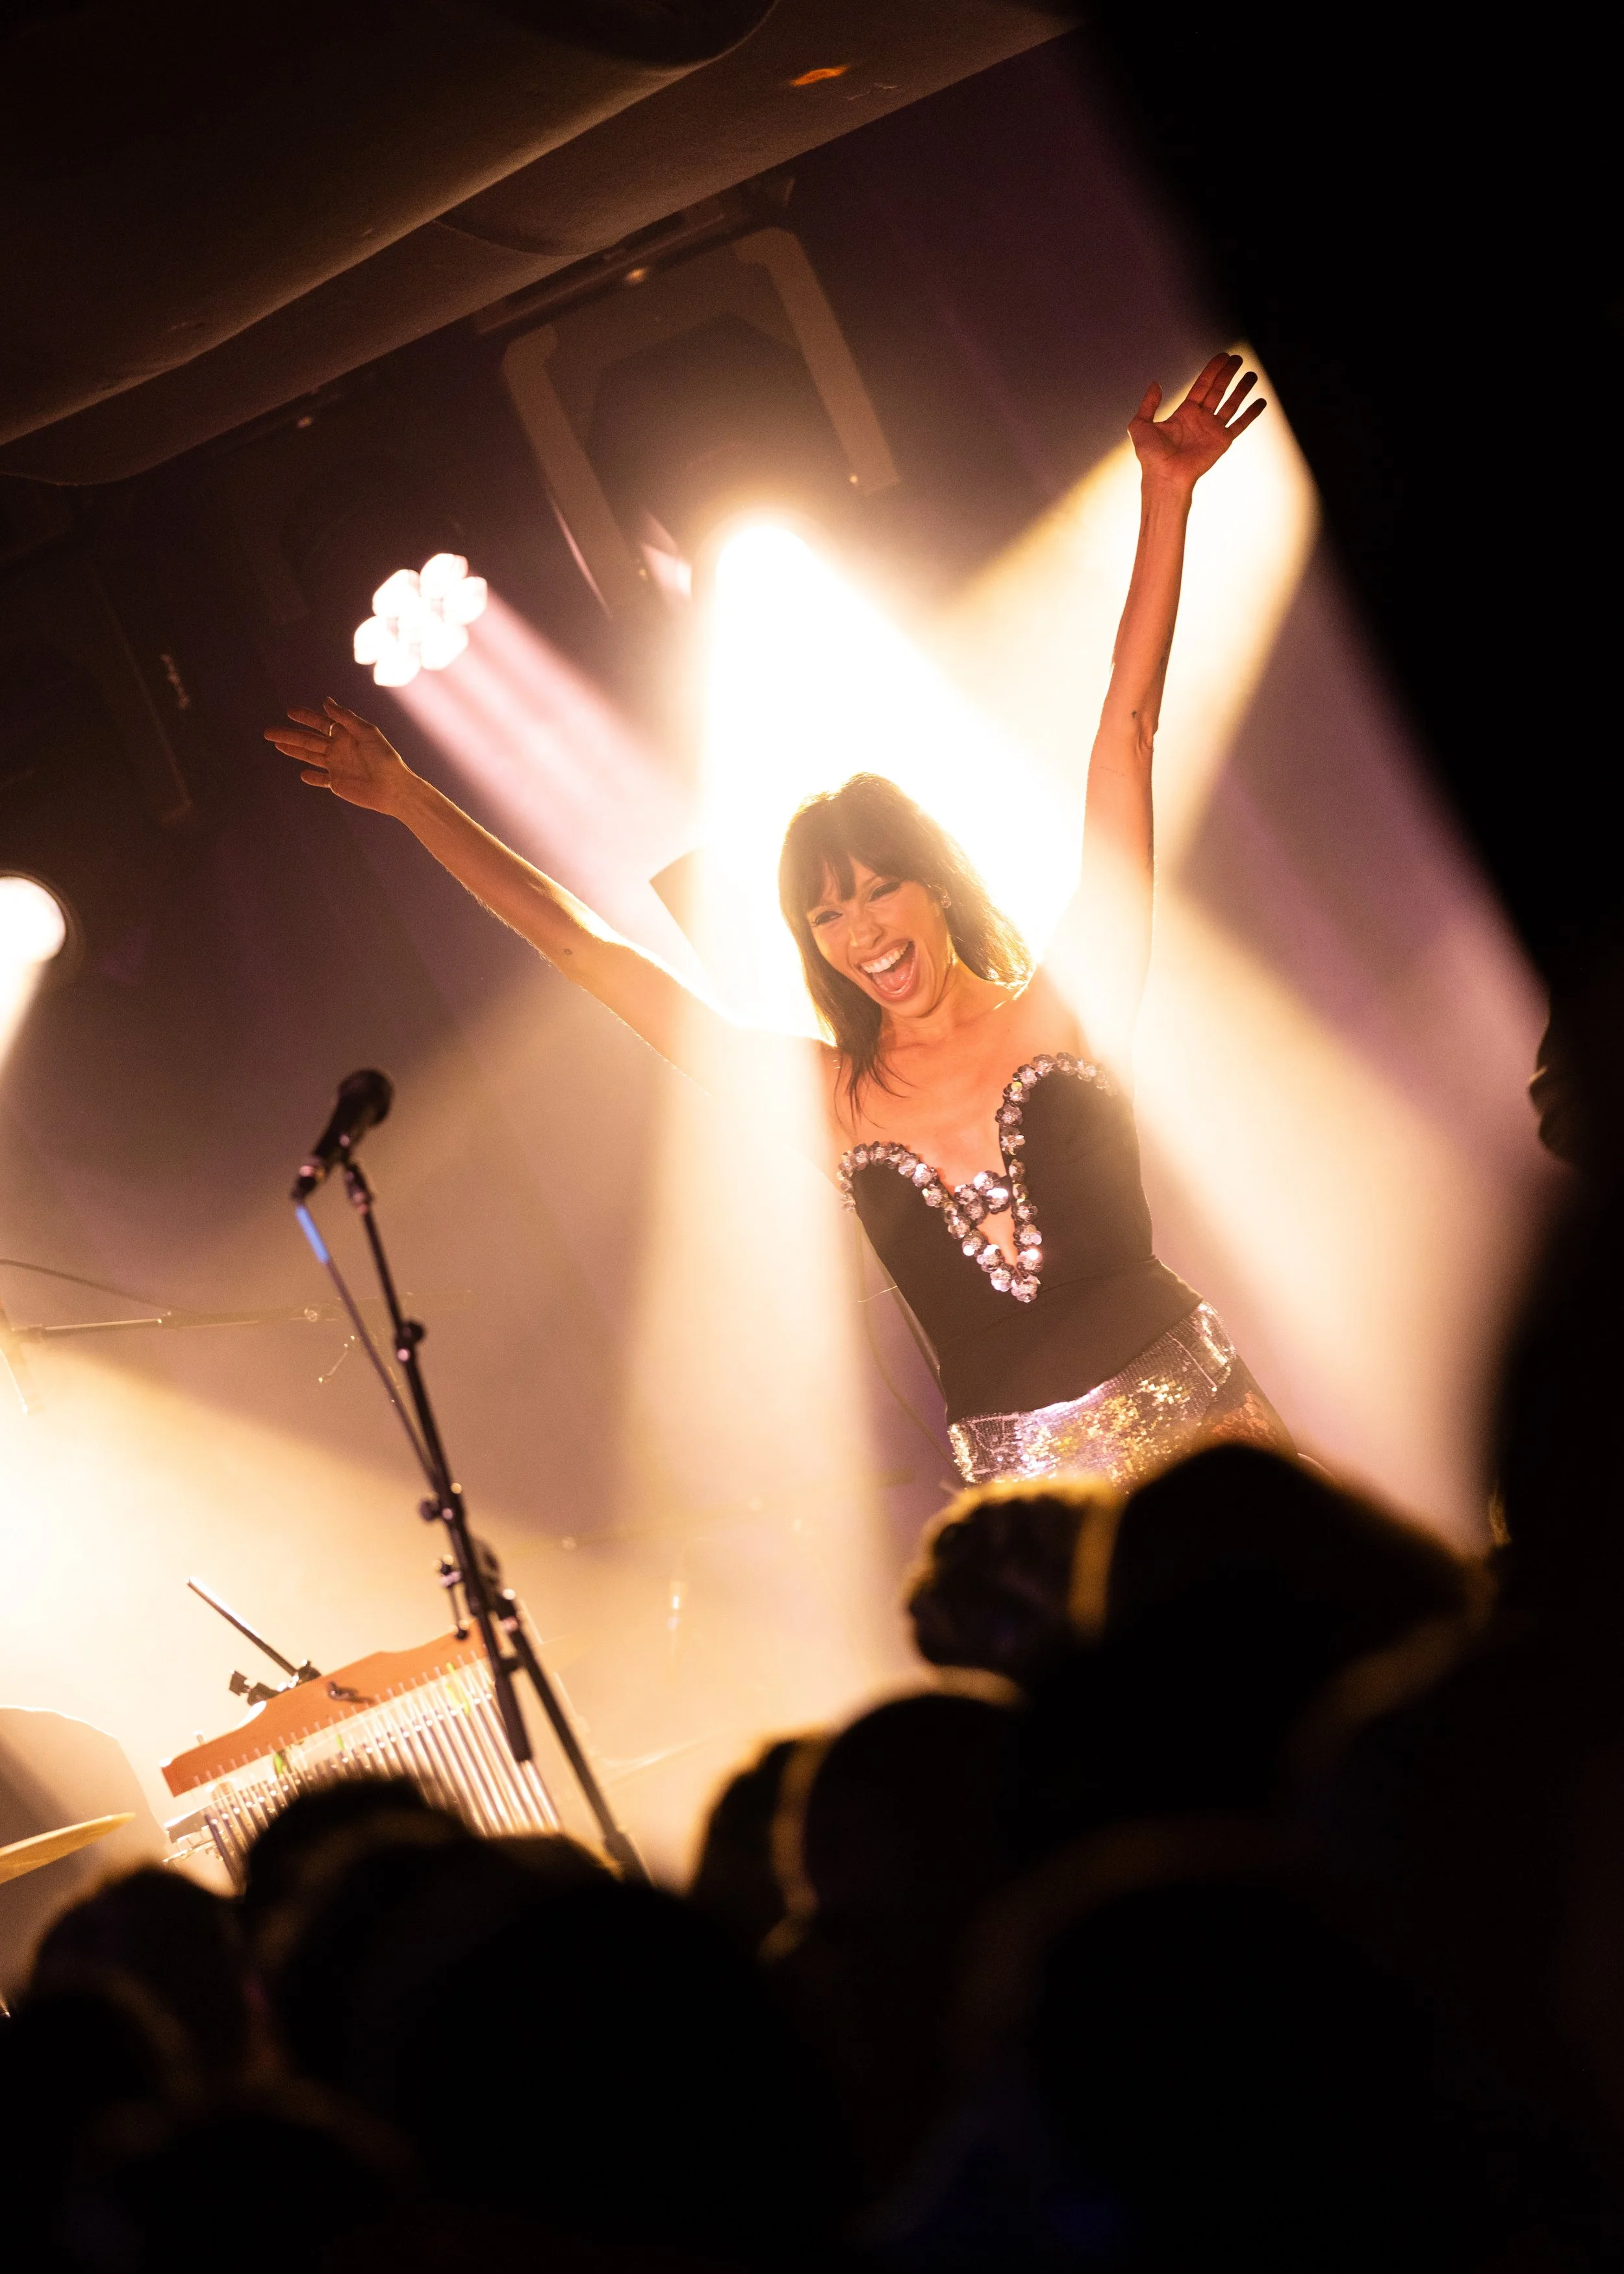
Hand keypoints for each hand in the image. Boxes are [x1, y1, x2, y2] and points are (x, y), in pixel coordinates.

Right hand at [263, 699, 413, 813]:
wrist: (394, 788)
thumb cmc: (385, 758)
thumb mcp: (366, 732)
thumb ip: (345, 718)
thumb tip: (325, 701)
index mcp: (345, 734)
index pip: (320, 723)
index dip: (305, 717)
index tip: (289, 711)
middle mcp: (339, 749)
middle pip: (308, 739)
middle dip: (289, 735)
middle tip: (268, 731)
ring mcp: (337, 766)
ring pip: (310, 756)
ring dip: (294, 750)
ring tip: (277, 744)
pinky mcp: (338, 784)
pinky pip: (321, 780)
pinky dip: (312, 778)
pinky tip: (302, 775)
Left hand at [1129, 352, 1265, 491]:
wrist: (1165, 476)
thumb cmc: (1150, 456)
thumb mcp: (1140, 425)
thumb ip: (1148, 404)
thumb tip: (1155, 384)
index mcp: (1185, 413)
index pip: (1202, 386)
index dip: (1212, 370)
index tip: (1223, 357)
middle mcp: (1201, 419)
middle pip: (1218, 390)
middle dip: (1228, 374)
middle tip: (1239, 358)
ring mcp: (1212, 430)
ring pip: (1231, 404)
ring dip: (1242, 389)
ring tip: (1253, 374)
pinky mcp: (1222, 441)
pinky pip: (1240, 424)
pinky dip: (1251, 414)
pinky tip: (1261, 402)